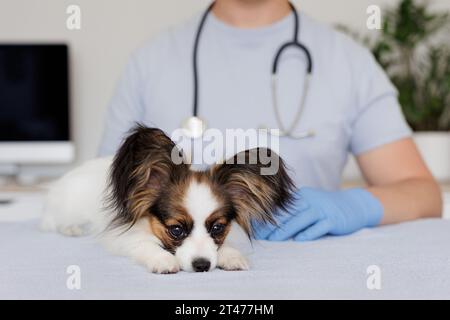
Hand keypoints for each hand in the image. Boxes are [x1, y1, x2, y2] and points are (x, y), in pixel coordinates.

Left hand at [253, 187, 382, 241]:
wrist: (354, 205)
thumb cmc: (326, 209)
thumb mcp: (309, 205)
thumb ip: (293, 213)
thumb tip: (271, 226)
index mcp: (301, 196)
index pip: (281, 208)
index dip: (267, 218)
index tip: (254, 228)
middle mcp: (310, 200)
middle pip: (288, 214)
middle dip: (272, 225)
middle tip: (259, 236)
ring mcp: (323, 209)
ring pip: (301, 220)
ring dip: (286, 230)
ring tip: (273, 239)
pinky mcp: (334, 219)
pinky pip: (319, 227)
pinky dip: (308, 233)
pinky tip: (298, 240)